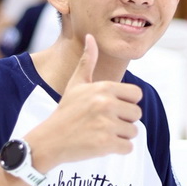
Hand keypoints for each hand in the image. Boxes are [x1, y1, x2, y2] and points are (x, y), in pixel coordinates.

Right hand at [28, 34, 142, 170]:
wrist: (49, 140)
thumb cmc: (66, 111)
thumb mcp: (76, 84)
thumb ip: (88, 61)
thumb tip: (91, 36)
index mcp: (103, 88)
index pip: (136, 94)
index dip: (126, 102)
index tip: (111, 107)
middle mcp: (106, 104)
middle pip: (136, 114)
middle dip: (124, 120)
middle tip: (104, 123)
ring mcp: (106, 124)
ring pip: (133, 131)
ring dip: (121, 136)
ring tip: (101, 133)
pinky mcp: (106, 144)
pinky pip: (128, 147)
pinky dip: (118, 149)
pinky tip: (102, 144)